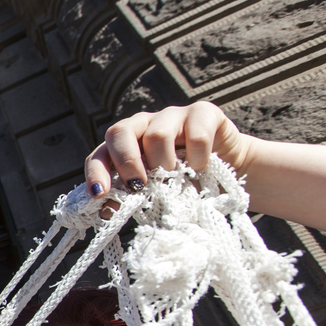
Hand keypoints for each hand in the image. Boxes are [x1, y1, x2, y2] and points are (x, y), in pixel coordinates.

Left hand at [84, 102, 256, 198]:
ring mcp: (172, 116)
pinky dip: (197, 158)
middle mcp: (144, 125)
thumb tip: (108, 212)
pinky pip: (195, 135)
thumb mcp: (154, 195)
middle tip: (140, 186)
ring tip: (175, 179)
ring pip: (156, 135)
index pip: (100, 154)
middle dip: (126, 163)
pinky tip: (200, 168)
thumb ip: (131, 200)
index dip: (96, 173)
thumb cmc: (183, 185)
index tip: (100, 194)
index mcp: (126, 146)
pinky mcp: (203, 112)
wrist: (228, 172)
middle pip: (120, 132)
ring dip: (165, 164)